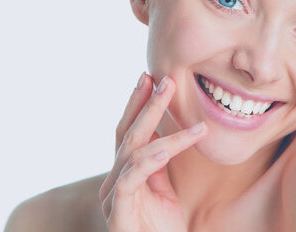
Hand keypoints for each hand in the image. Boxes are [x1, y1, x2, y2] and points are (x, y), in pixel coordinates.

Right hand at [99, 73, 207, 231]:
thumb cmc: (162, 229)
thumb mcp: (164, 190)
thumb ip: (160, 164)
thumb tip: (169, 132)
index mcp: (125, 173)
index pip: (130, 132)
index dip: (138, 104)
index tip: (152, 78)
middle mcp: (114, 181)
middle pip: (128, 134)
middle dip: (145, 104)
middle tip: (164, 79)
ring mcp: (113, 197)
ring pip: (133, 151)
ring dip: (158, 125)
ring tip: (182, 108)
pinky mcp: (118, 213)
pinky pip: (133, 180)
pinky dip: (151, 160)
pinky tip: (168, 148)